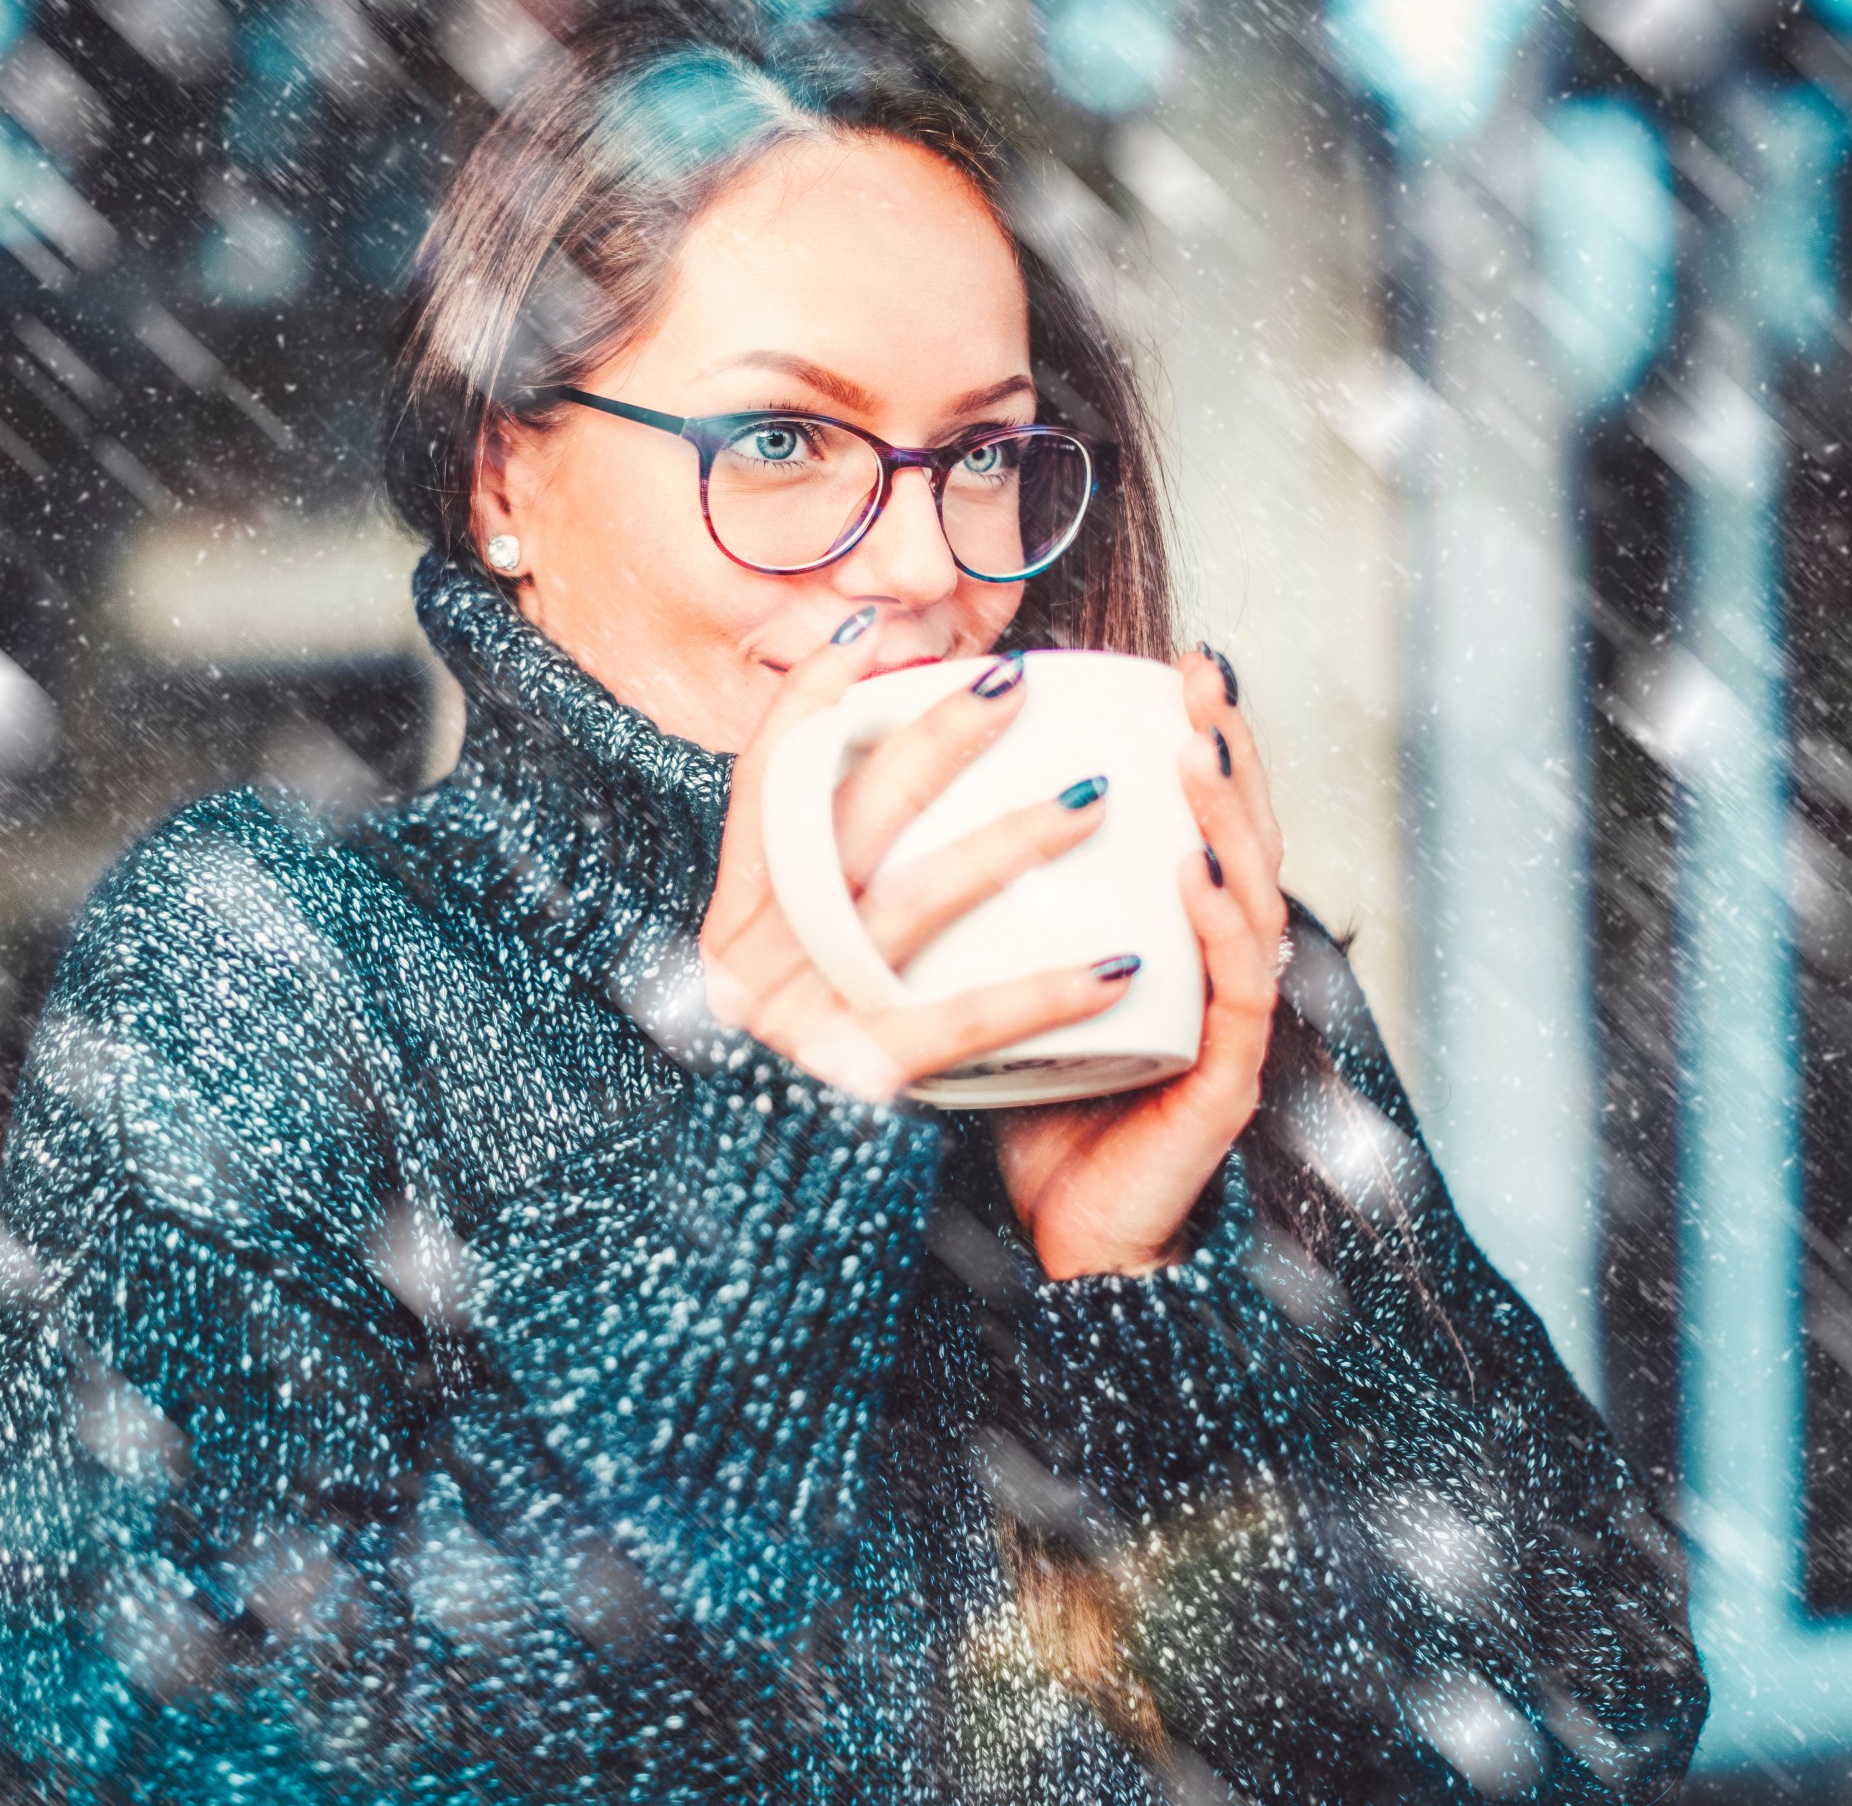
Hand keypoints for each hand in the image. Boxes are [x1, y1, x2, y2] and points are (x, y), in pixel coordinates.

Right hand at [700, 615, 1144, 1102]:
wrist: (763, 1213)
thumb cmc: (793, 1083)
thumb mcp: (781, 977)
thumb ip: (814, 894)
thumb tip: (883, 785)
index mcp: (735, 920)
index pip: (761, 784)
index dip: (806, 705)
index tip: (866, 637)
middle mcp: (753, 957)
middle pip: (847, 818)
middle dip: (934, 738)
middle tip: (1016, 682)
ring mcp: (801, 1016)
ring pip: (910, 901)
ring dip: (1009, 839)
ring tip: (1094, 795)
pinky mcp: (854, 1082)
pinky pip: (957, 1023)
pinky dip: (1041, 992)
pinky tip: (1116, 966)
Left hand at [994, 645, 1286, 1279]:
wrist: (1060, 1239)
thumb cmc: (1031, 1104)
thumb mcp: (996, 979)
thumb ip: (978, 905)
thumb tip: (888, 804)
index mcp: (1172, 933)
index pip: (1199, 817)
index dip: (1198, 737)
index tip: (1171, 659)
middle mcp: (1215, 965)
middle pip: (1243, 835)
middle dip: (1228, 745)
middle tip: (1204, 670)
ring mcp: (1227, 1021)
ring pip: (1255, 898)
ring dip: (1231, 816)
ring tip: (1201, 748)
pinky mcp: (1223, 1081)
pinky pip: (1237, 992)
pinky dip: (1224, 926)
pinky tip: (1203, 873)